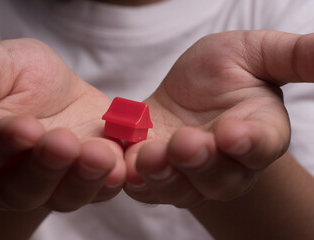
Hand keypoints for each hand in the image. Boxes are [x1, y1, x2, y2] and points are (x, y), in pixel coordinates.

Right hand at [0, 39, 124, 211]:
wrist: (65, 92)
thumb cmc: (27, 77)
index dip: (2, 142)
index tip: (25, 127)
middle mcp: (12, 176)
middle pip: (21, 188)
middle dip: (44, 167)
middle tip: (62, 143)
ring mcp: (53, 183)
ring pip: (61, 197)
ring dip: (81, 179)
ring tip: (98, 154)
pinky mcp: (88, 180)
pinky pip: (97, 191)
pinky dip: (108, 182)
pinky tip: (119, 166)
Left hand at [124, 30, 311, 207]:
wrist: (185, 92)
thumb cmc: (223, 71)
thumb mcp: (255, 53)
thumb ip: (294, 57)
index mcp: (258, 132)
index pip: (261, 145)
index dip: (250, 143)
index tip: (234, 135)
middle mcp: (227, 163)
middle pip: (220, 177)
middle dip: (202, 163)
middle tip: (186, 144)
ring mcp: (190, 173)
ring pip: (181, 188)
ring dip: (165, 175)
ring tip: (149, 156)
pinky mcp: (157, 174)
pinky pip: (148, 187)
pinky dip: (137, 182)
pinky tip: (127, 170)